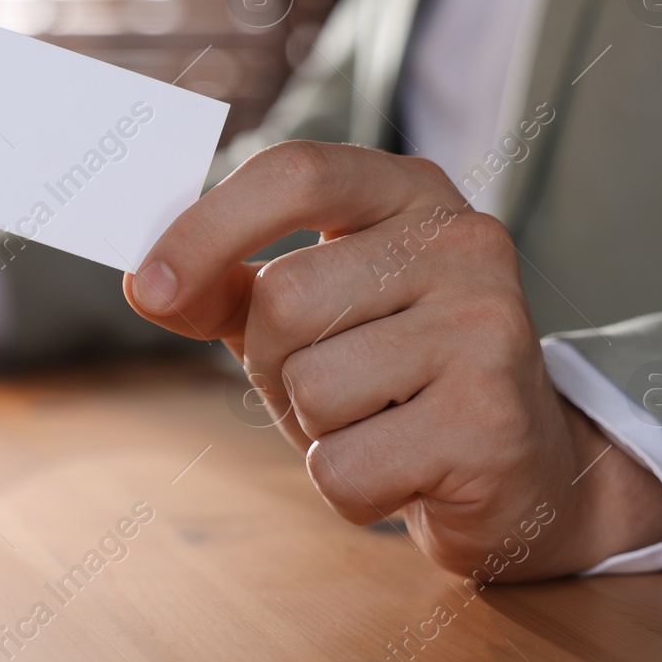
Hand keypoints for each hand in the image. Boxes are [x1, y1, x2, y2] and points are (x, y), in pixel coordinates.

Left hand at [122, 141, 661, 580]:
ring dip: (315, 429)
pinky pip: (343, 470)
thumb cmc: (390, 374)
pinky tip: (406, 470)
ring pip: (312, 389)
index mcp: (408, 191)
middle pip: (286, 299)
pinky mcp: (490, 423)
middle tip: (329, 385)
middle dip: (275, 365)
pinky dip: (349, 489)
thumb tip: (145, 282)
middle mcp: (463, 241)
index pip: (295, 173)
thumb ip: (224, 285)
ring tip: (379, 422)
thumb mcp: (305, 311)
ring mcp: (488, 329)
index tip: (149, 285)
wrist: (516, 468)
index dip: (206, 227)